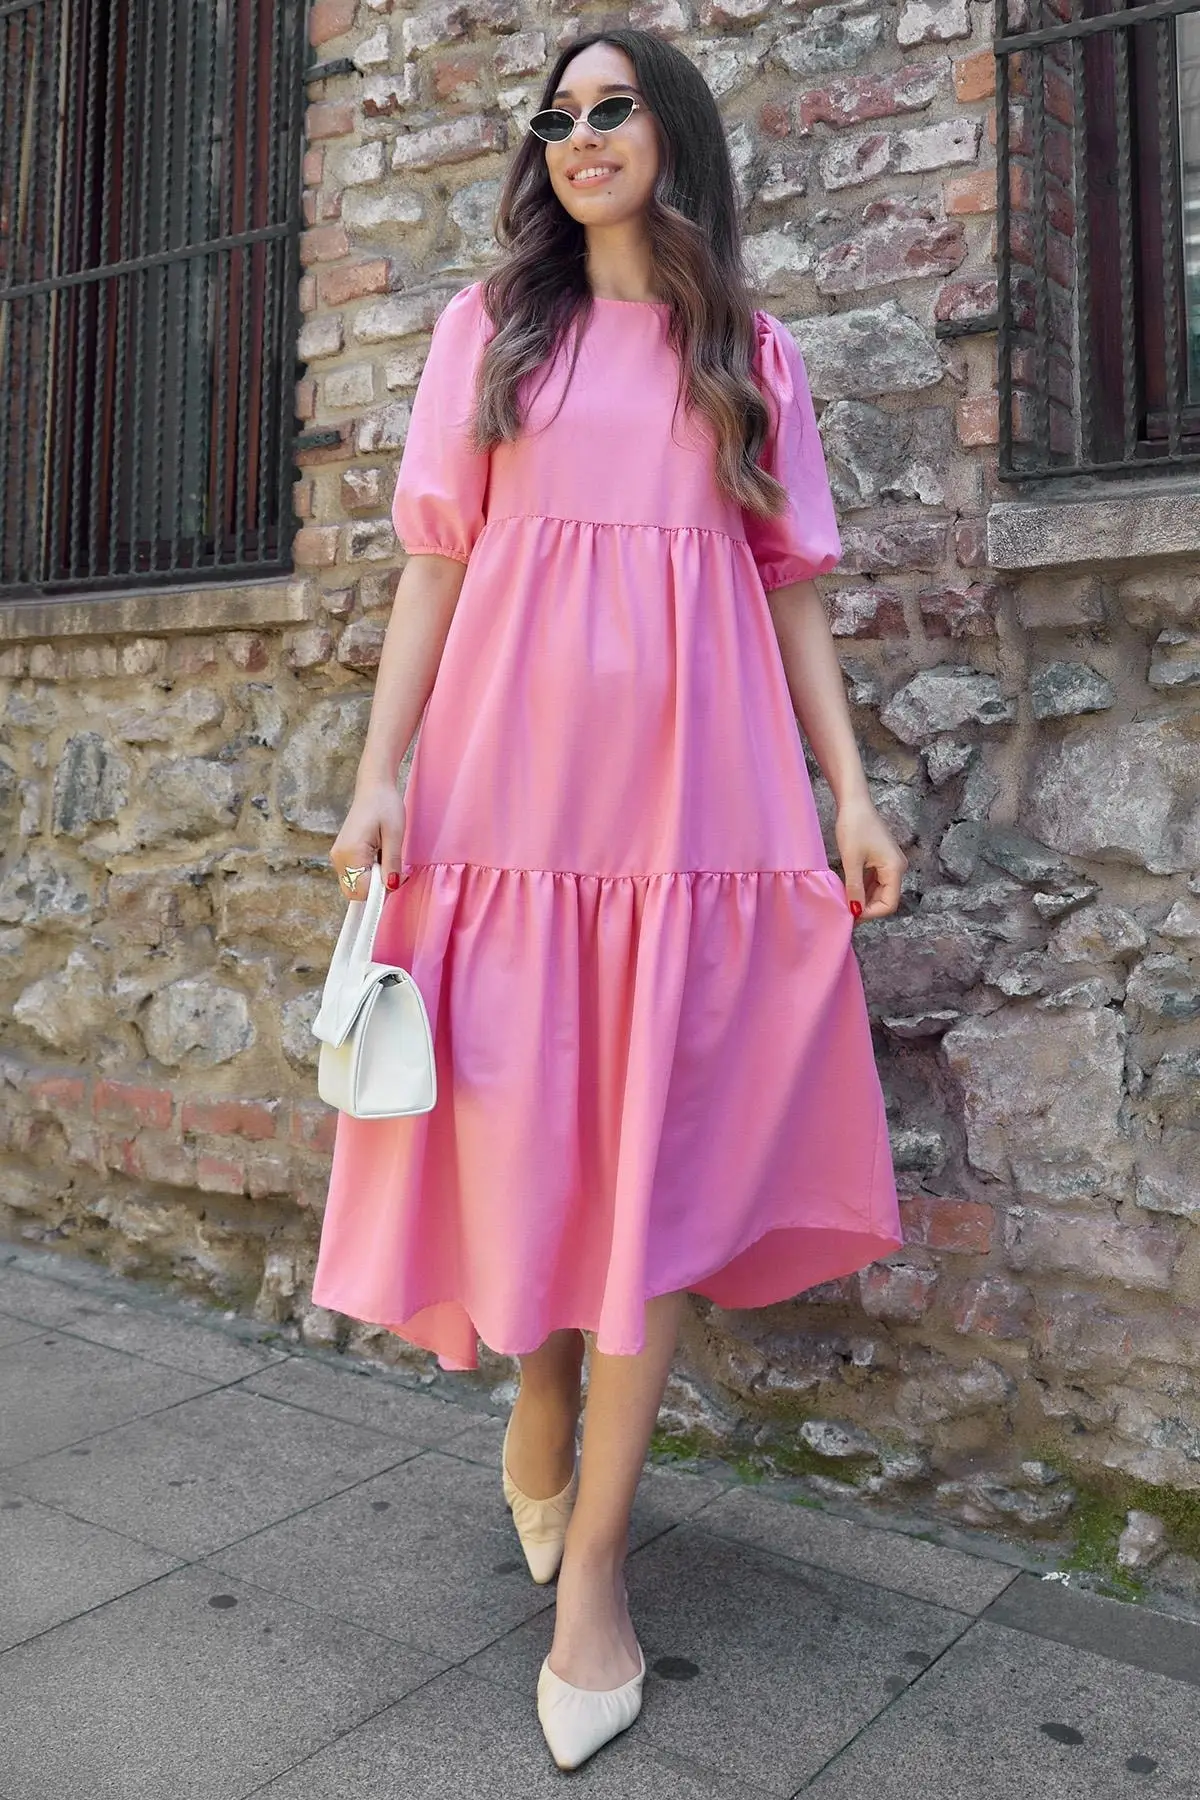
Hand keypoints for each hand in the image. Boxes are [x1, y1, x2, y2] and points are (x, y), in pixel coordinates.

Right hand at [330, 779, 407, 902]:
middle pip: (354, 892)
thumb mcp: (394, 835)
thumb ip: (392, 863)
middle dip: (375, 888)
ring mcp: (338, 856)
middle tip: (393, 870)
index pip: (362, 890)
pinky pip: (354, 876)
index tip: (398, 876)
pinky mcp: (342, 855)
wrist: (374, 788)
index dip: (381, 890)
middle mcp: (339, 857)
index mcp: (350, 852)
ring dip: (372, 881)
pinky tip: (378, 858)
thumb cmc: (385, 806)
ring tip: (385, 858)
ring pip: (354, 886)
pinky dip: (367, 874)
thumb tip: (391, 887)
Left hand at [834, 794, 906, 921]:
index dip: (871, 913)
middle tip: (845, 912)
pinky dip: (864, 889)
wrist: (854, 802)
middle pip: (886, 899)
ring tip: (845, 903)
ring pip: (880, 891)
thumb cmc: (854, 827)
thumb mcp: (851, 861)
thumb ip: (855, 888)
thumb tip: (855, 911)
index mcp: (895, 869)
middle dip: (867, 907)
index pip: (889, 904)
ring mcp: (890, 863)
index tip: (851, 915)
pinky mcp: (882, 859)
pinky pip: (875, 881)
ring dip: (864, 899)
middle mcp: (897, 868)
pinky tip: (849, 891)